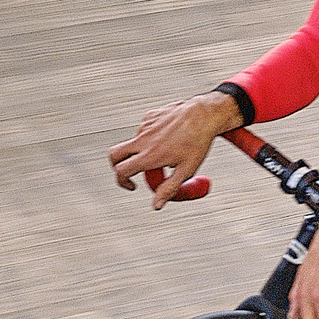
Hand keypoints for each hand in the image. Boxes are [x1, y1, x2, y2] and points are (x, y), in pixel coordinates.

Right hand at [107, 91, 238, 207]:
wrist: (203, 114)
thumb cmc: (197, 141)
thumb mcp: (186, 170)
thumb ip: (169, 189)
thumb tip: (156, 205)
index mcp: (150, 155)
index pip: (121, 171)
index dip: (123, 182)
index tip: (132, 185)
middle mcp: (143, 140)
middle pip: (114, 155)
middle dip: (117, 166)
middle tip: (128, 173)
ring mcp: (144, 126)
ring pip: (132, 143)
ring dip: (140, 151)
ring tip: (166, 151)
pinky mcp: (149, 116)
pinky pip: (143, 130)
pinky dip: (149, 138)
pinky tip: (168, 137)